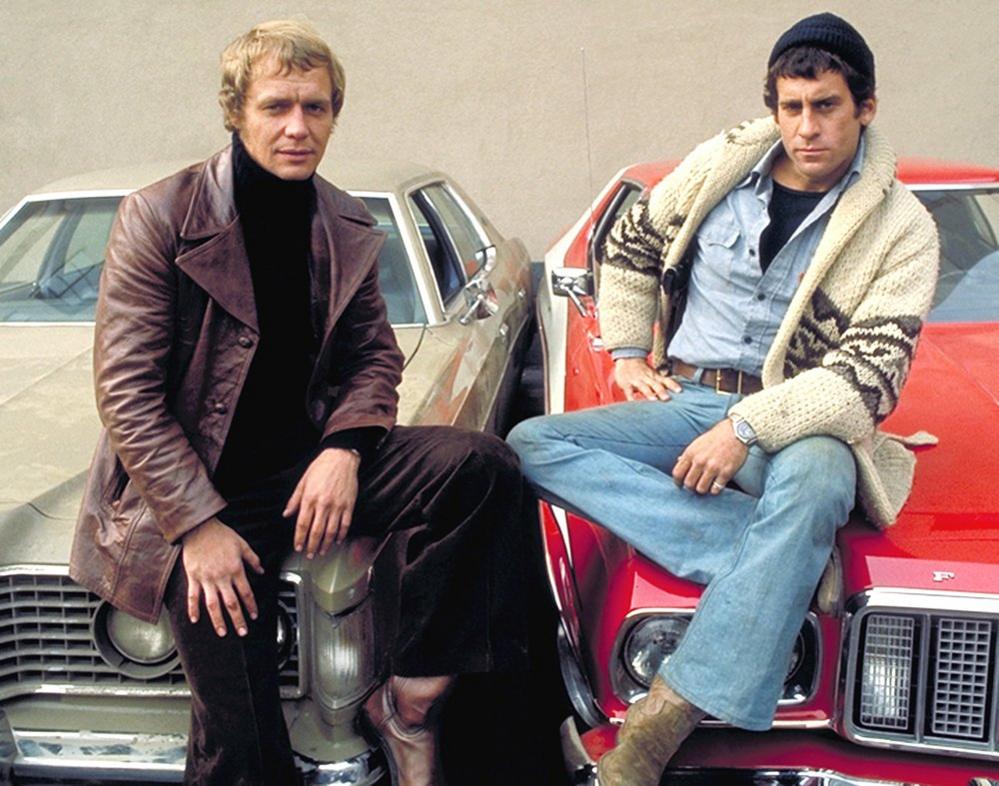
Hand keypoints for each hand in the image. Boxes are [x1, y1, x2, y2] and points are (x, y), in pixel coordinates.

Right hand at [181, 516, 262, 636]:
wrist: (200, 528)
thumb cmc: (221, 535)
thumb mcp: (242, 545)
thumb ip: (253, 560)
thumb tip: (262, 571)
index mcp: (235, 569)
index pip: (246, 592)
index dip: (251, 606)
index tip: (254, 615)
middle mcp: (222, 577)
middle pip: (231, 603)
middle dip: (238, 619)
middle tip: (243, 632)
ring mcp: (206, 579)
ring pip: (213, 604)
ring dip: (218, 620)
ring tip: (222, 632)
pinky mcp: (193, 577)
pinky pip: (193, 596)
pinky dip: (193, 609)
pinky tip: (195, 620)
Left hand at [283, 447, 360, 557]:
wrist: (341, 458)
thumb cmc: (321, 467)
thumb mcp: (303, 481)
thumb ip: (294, 500)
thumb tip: (287, 514)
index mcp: (310, 499)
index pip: (302, 524)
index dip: (300, 538)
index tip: (298, 547)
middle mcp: (323, 504)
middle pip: (316, 531)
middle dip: (312, 546)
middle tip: (309, 555)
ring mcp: (337, 506)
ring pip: (331, 531)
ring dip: (326, 544)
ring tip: (322, 551)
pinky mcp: (349, 505)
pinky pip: (345, 524)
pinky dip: (342, 535)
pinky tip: (338, 541)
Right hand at [614, 357, 681, 400]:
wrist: (627, 359)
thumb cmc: (642, 371)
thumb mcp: (653, 375)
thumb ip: (661, 383)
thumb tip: (676, 392)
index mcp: (654, 377)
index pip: (665, 380)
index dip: (672, 385)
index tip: (679, 390)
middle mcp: (647, 378)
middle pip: (655, 384)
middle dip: (661, 391)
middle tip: (667, 398)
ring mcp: (636, 381)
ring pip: (643, 387)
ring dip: (649, 393)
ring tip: (653, 399)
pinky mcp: (626, 384)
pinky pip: (629, 391)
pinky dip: (631, 397)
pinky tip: (633, 404)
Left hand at [672, 419, 748, 494]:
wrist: (736, 432)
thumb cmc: (716, 437)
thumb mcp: (697, 443)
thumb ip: (688, 454)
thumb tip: (679, 462)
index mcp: (691, 453)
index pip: (677, 474)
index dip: (677, 482)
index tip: (680, 484)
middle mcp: (700, 461)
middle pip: (688, 484)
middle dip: (691, 487)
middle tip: (695, 485)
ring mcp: (713, 468)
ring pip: (701, 489)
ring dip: (703, 489)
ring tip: (706, 485)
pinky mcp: (726, 473)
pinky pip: (715, 489)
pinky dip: (715, 490)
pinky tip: (716, 484)